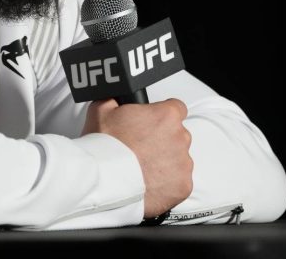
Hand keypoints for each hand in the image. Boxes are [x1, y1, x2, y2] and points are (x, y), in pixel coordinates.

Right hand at [82, 98, 192, 217]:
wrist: (105, 181)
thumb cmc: (105, 146)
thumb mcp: (101, 109)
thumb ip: (116, 100)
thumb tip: (116, 98)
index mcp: (166, 115)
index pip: (176, 108)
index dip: (162, 114)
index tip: (152, 122)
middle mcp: (180, 138)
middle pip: (178, 135)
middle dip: (163, 140)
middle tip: (140, 147)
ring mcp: (184, 164)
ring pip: (179, 160)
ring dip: (165, 162)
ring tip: (141, 167)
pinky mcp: (183, 187)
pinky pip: (179, 183)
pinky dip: (166, 184)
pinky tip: (147, 182)